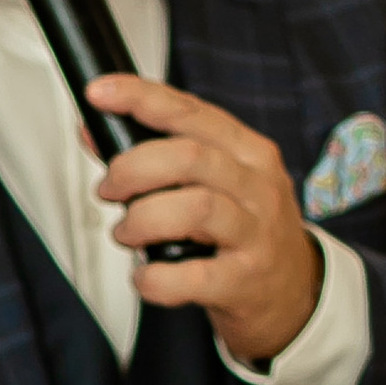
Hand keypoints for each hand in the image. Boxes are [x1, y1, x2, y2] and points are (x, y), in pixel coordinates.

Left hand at [84, 73, 322, 366]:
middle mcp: (257, 187)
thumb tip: (93, 132)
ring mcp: (255, 235)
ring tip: (127, 232)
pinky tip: (145, 276)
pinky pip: (192, 277)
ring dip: (142, 219)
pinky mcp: (244, 281)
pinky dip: (155, 277)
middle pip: (189, 157)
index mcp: (248, 152)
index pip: (192, 112)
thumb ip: (156, 157)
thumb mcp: (212, 184)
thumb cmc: (243, 231)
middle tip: (109, 190)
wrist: (292, 292)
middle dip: (132, 169)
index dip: (142, 98)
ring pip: (195, 209)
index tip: (99, 93)